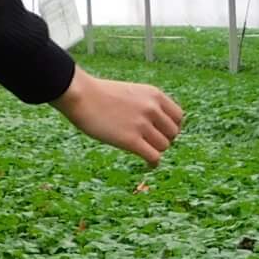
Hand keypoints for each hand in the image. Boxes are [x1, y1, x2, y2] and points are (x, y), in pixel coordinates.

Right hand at [53, 68, 184, 165]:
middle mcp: (152, 109)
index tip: (161, 133)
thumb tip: (157, 126)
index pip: (179, 117)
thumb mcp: (131, 92)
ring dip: (155, 151)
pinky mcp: (130, 140)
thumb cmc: (100, 94)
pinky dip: (153, 163)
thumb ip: (147, 105)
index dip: (171, 127)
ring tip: (144, 151)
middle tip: (150, 143)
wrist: (80, 95)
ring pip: (163, 146)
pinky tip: (148, 165)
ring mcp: (142, 124)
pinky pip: (153, 157)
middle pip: (173, 133)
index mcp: (154, 95)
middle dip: (163, 140)